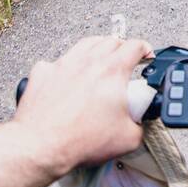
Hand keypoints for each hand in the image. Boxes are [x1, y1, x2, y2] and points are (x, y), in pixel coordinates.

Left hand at [9, 35, 153, 183]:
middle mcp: (88, 61)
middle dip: (122, 47)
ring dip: (97, 48)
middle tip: (126, 58)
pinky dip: (67, 64)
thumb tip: (139, 124)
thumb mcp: (128, 139)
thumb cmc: (78, 140)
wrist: (41, 146)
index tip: (146, 55)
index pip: (135, 46)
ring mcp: (63, 64)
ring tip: (101, 58)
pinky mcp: (43, 73)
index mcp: (112, 71)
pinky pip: (58, 60)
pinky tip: (69, 75)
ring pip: (85, 44)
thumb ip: (140, 125)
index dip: (145, 49)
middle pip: (111, 40)